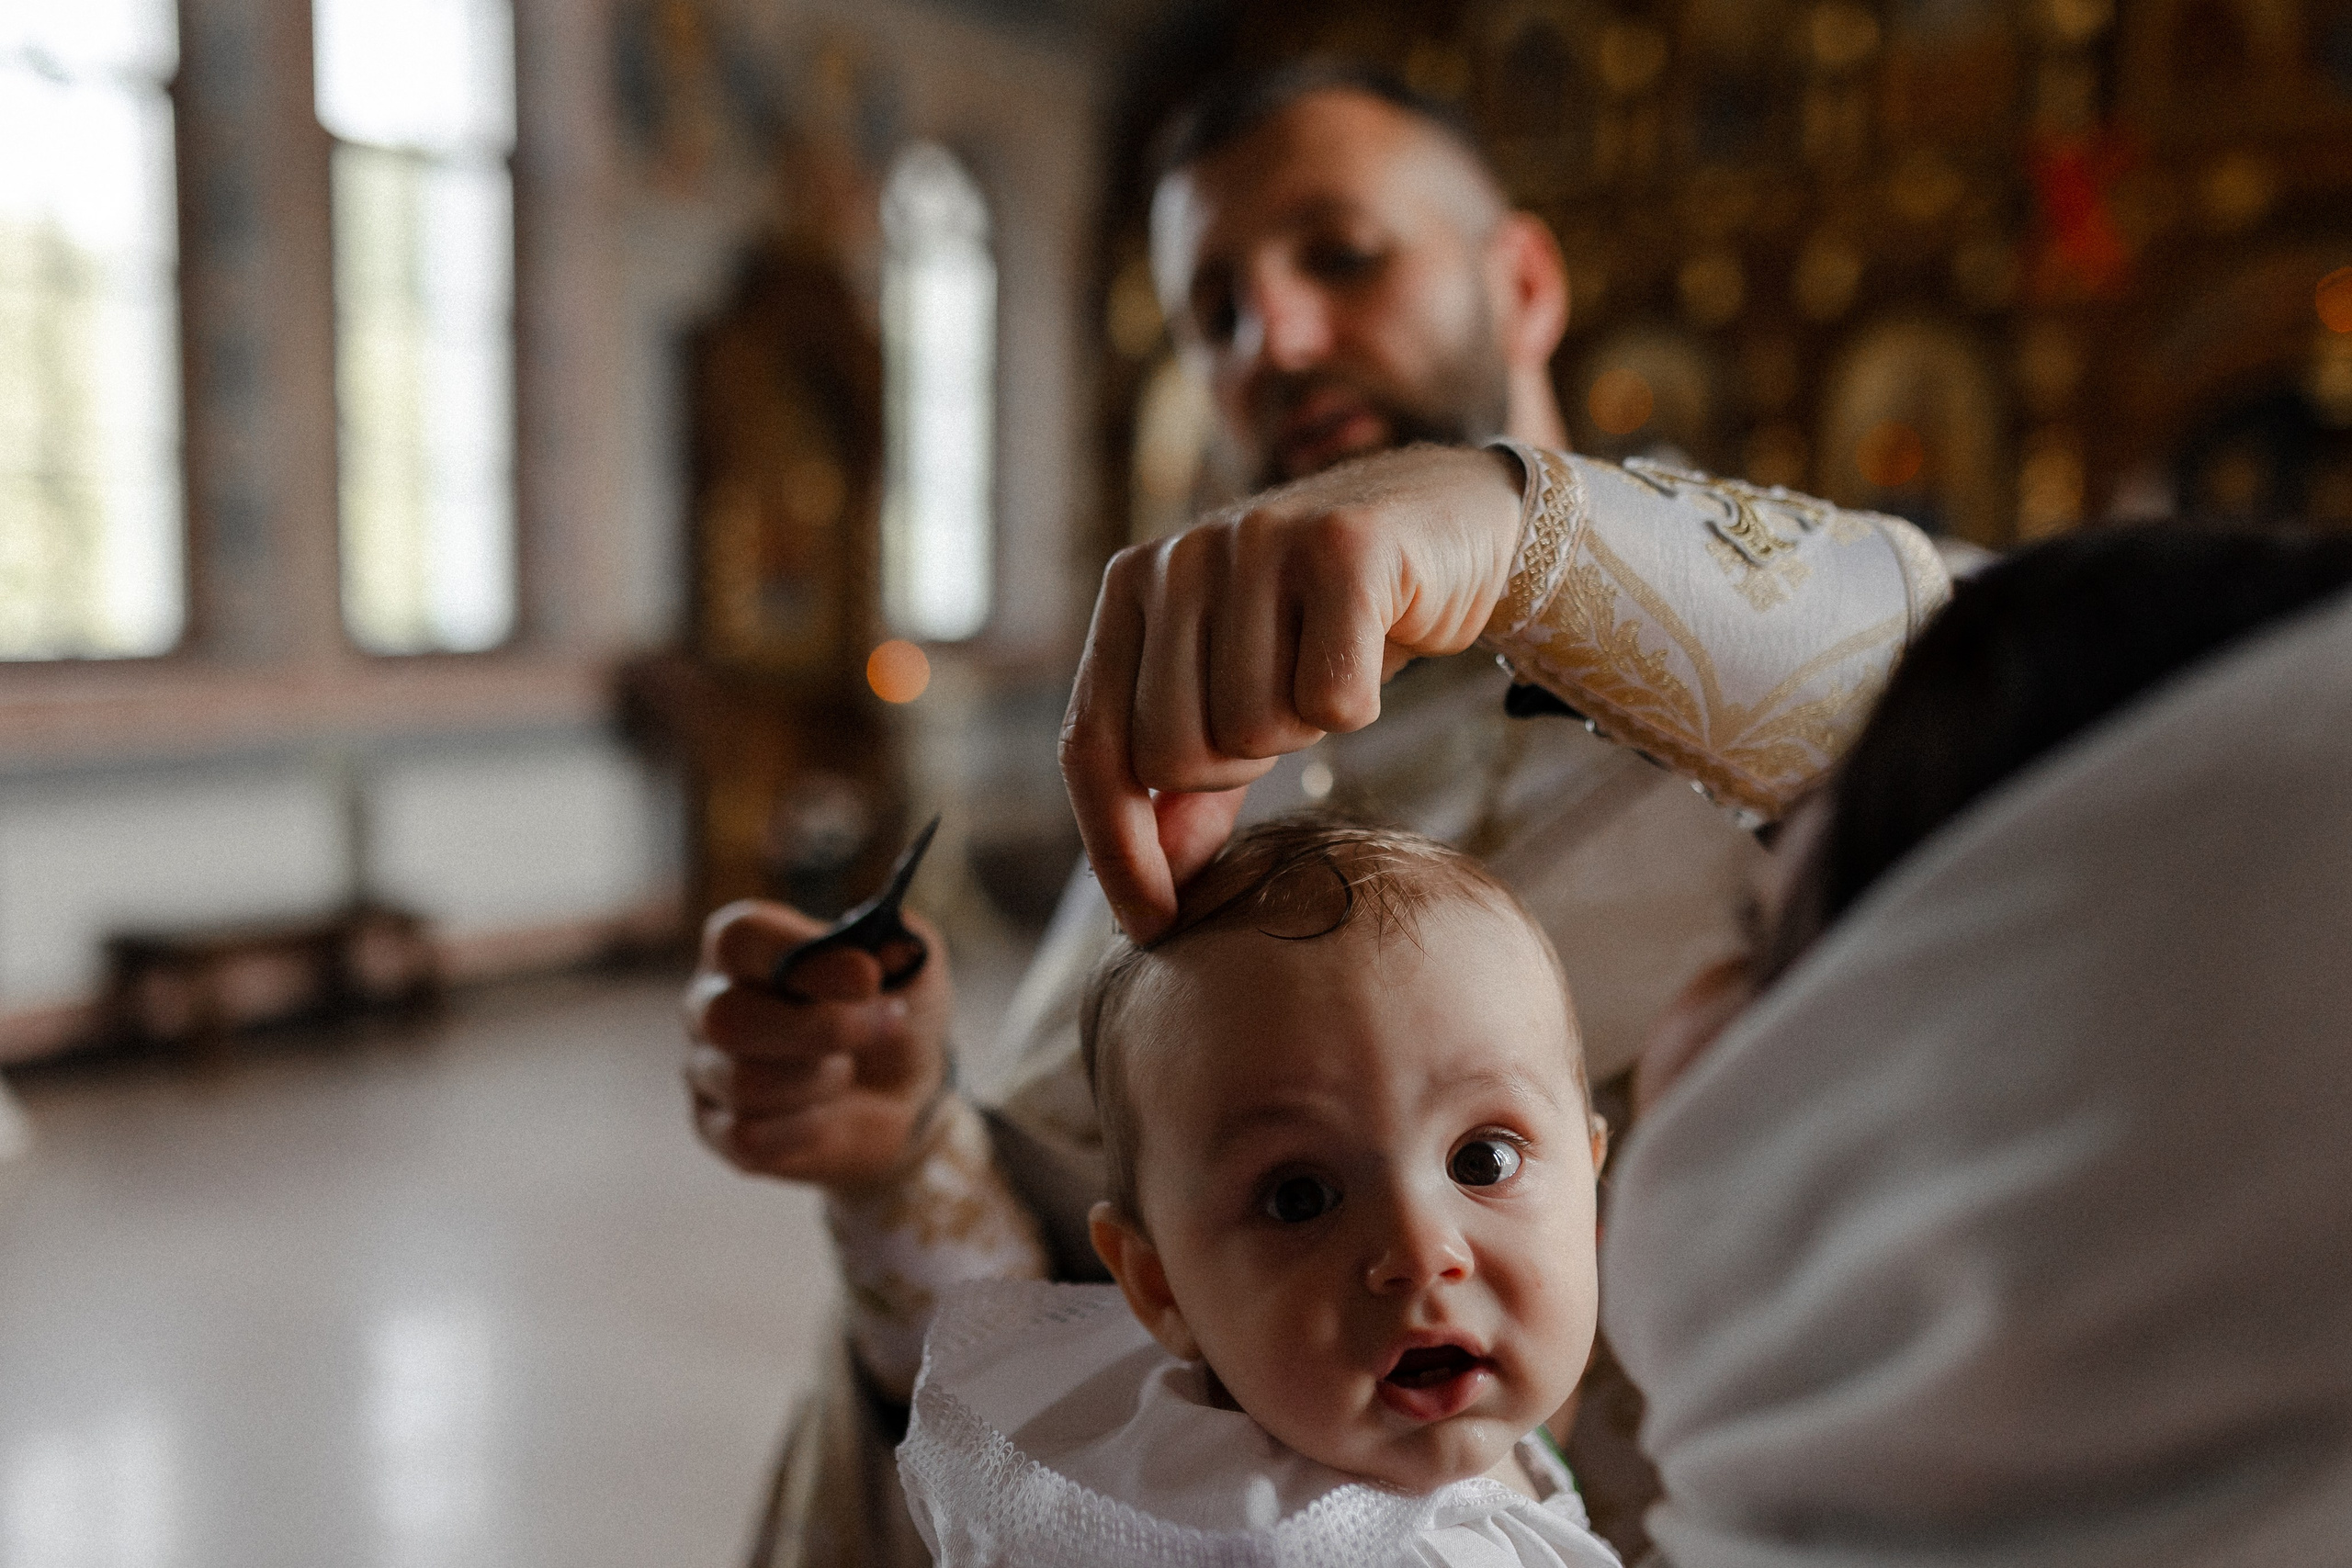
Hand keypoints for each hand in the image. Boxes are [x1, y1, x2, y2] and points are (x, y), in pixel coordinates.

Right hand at [683, 898, 953, 1189]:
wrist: (907, 1095)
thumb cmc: (894, 1011)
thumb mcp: (914, 968)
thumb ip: (901, 946)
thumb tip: (893, 948)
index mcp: (745, 946)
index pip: (740, 938)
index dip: (800, 956)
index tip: (868, 976)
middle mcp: (710, 1002)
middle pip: (728, 1018)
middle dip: (822, 1030)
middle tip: (882, 1026)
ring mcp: (706, 1070)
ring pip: (745, 1082)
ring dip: (822, 1080)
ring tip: (848, 1070)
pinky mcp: (717, 1130)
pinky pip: (748, 1137)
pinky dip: (806, 1128)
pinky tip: (826, 1113)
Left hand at [1059, 444, 1524, 939]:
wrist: (1449, 527)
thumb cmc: (1328, 625)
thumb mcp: (1242, 699)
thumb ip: (1185, 786)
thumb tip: (1152, 895)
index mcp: (1132, 587)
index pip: (1090, 743)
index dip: (1116, 849)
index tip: (1155, 927)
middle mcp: (1181, 556)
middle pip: (1174, 753)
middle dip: (1237, 769)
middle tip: (1284, 715)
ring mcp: (1258, 541)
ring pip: (1255, 730)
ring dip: (1304, 728)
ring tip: (1324, 667)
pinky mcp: (1343, 547)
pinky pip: (1333, 702)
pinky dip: (1361, 703)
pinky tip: (1374, 650)